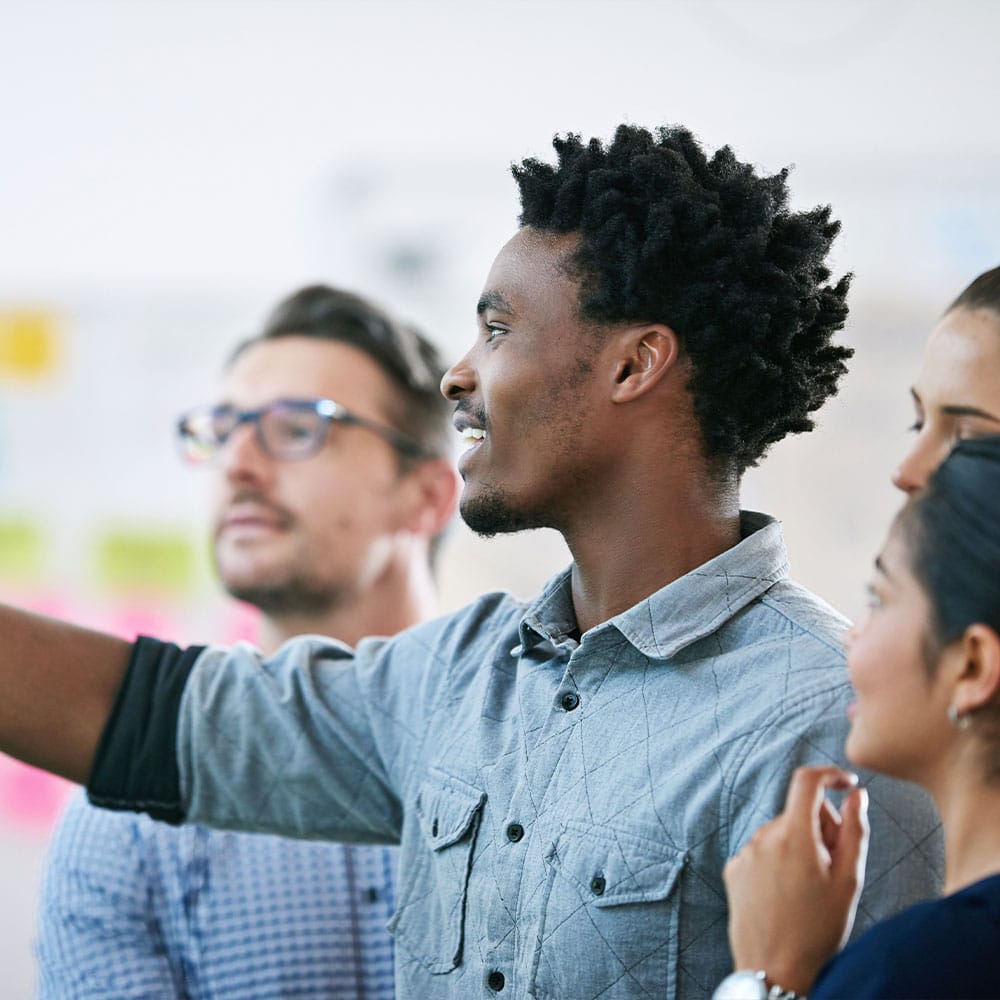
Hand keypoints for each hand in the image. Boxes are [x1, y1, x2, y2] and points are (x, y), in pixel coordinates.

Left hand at [722, 765, 869, 994]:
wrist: (776, 970)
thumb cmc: (820, 930)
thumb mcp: (849, 882)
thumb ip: (855, 831)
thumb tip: (856, 795)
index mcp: (794, 836)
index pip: (807, 781)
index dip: (830, 775)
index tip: (847, 783)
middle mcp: (763, 837)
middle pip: (798, 812)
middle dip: (821, 827)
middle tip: (835, 865)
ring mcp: (745, 853)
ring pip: (781, 834)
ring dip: (799, 848)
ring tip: (810, 890)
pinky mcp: (733, 869)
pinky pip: (761, 852)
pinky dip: (777, 863)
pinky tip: (786, 895)